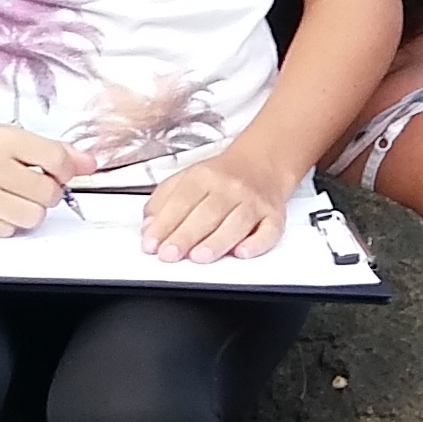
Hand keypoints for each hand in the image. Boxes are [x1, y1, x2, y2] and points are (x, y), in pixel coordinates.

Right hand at [0, 125, 78, 238]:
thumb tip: (90, 163)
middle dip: (44, 195)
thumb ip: (53, 152)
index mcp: (2, 138)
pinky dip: (5, 224)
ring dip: (27, 212)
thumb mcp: (9, 140)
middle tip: (27, 188)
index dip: (63, 173)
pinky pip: (7, 232)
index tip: (54, 174)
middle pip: (48, 194)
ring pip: (32, 217)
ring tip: (9, 200)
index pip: (57, 161)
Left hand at [139, 153, 285, 259]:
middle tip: (169, 254)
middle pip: (207, 213)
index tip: (152, 244)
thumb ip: (163, 201)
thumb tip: (148, 227)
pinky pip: (269, 230)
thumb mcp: (186, 179)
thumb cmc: (221, 178)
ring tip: (198, 257)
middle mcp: (230, 188)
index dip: (165, 223)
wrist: (262, 164)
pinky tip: (242, 252)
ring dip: (217, 241)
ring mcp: (253, 202)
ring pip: (236, 223)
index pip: (181, 201)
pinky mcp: (274, 216)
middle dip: (186, 235)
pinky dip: (257, 243)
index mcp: (204, 177)